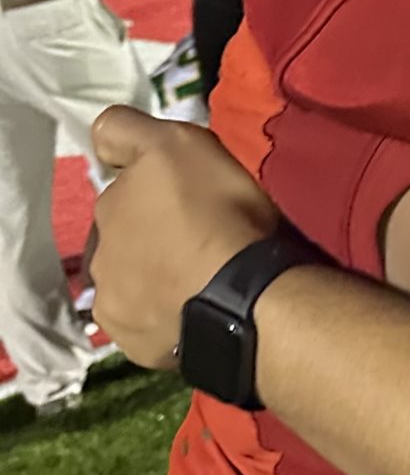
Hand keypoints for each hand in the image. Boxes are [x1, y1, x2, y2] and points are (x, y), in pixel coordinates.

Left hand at [89, 107, 278, 366]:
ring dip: (154, 277)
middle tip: (198, 239)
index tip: (185, 196)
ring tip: (199, 281)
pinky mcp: (134, 343)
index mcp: (109, 205)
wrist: (246, 297)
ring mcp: (113, 303)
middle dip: (150, 236)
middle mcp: (98, 253)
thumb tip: (100, 136)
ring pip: (131, 282)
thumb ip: (129, 132)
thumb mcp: (181, 144)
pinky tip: (193, 311)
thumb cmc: (220, 213)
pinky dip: (163, 317)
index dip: (152, 189)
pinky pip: (146, 324)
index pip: (122, 187)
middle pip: (124, 237)